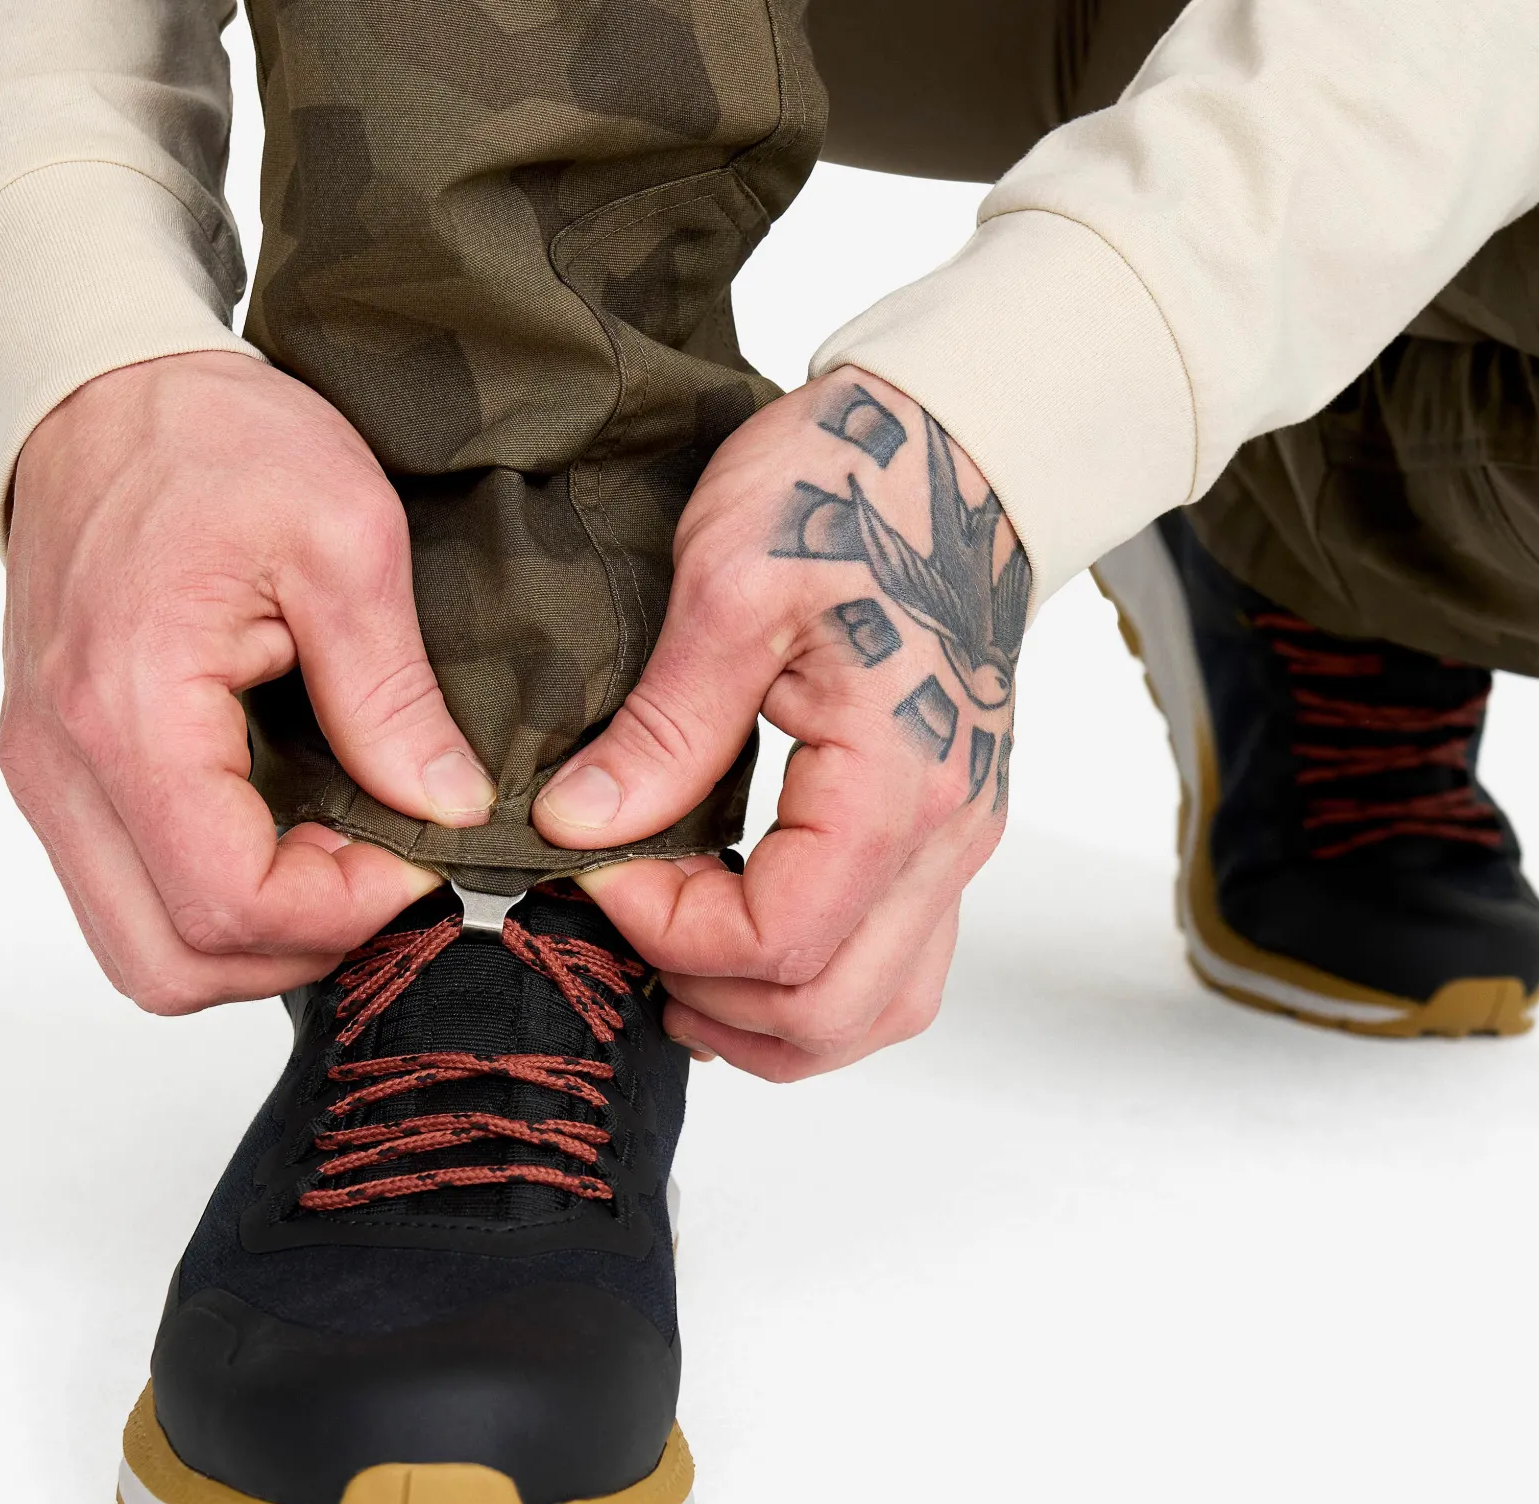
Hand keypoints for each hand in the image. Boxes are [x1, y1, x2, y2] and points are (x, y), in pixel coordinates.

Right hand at [2, 351, 496, 1013]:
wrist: (106, 383)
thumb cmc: (212, 437)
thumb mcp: (346, 539)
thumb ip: (394, 693)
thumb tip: (446, 808)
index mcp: (131, 709)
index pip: (228, 906)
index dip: (342, 915)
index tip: (414, 861)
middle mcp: (63, 763)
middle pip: (171, 964)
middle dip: (298, 950)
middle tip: (379, 879)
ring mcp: (49, 774)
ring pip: (143, 950)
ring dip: (254, 940)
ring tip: (338, 866)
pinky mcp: (59, 770)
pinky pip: (127, 894)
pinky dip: (212, 902)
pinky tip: (287, 840)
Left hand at [532, 367, 1028, 1079]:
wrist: (956, 450)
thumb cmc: (854, 489)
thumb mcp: (731, 582)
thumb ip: (662, 728)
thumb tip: (580, 828)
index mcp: (899, 781)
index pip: (778, 940)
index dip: (667, 930)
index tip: (597, 869)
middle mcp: (948, 835)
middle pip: (832, 1011)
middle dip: (711, 998)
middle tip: (628, 936)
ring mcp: (958, 843)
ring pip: (878, 1010)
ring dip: (771, 1019)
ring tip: (678, 972)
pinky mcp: (947, 834)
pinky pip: (897, 966)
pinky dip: (816, 985)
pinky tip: (741, 945)